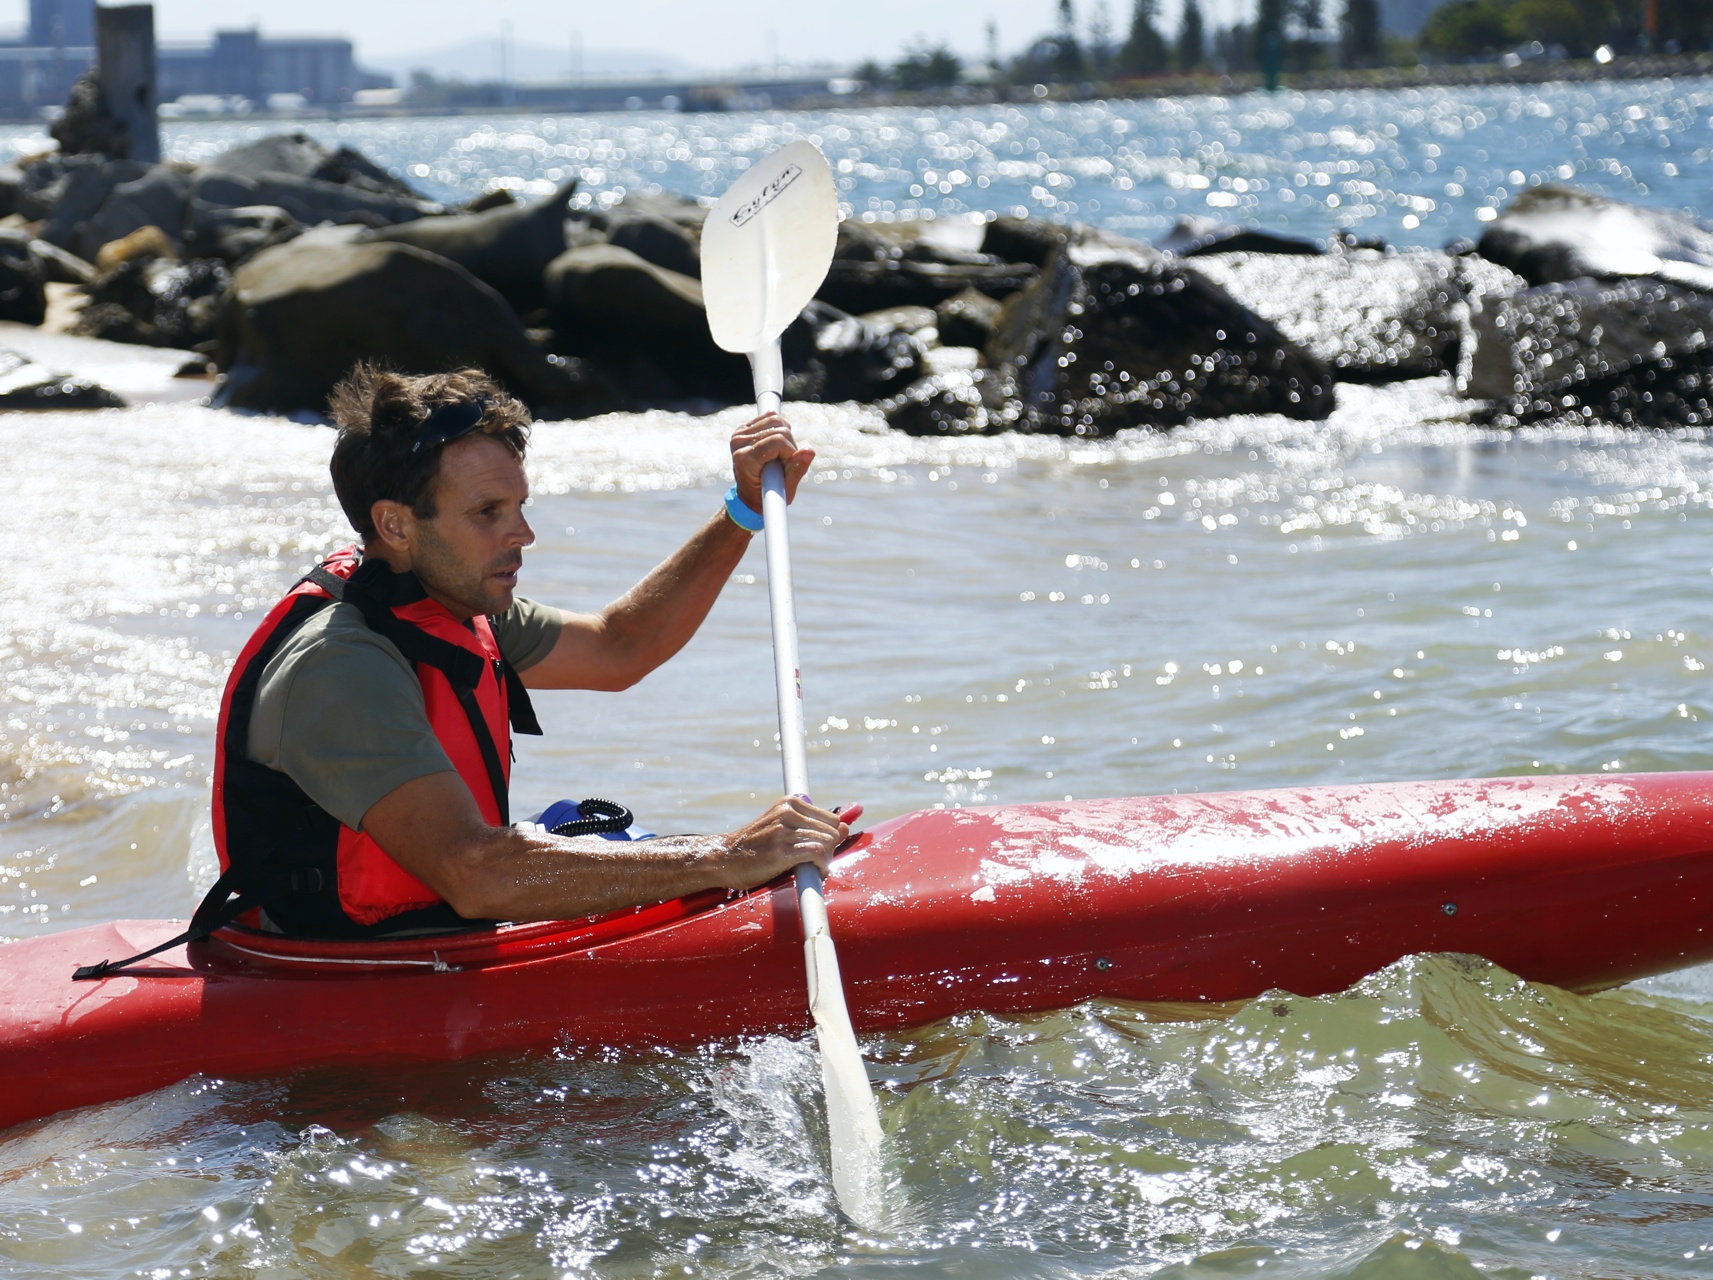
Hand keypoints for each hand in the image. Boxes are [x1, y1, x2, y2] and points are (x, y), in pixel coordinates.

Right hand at [716, 796, 846, 887]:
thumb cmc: (756, 846)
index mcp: (790, 803)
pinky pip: (816, 853)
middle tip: (817, 864)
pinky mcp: (779, 851)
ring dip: (826, 861)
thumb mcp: (783, 828)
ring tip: (814, 869)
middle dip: (830, 851)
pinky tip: (815, 872)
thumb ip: (814, 826)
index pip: (832, 820)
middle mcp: (787, 812)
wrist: (724, 859)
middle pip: (832, 832)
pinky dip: (822, 865)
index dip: (830, 838)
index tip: (819, 851)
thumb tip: (846, 826)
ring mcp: (782, 831)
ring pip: (826, 842)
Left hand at [731, 413, 814, 513]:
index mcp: (745, 459)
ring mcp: (739, 434)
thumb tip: (809, 451)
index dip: (790, 452)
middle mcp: (738, 443)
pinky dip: (778, 428)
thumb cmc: (767, 495)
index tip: (785, 466)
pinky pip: (769, 417)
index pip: (778, 440)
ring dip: (784, 435)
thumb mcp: (786, 489)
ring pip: (775, 419)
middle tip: (782, 461)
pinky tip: (774, 444)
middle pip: (779, 428)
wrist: (750, 494)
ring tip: (779, 454)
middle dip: (788, 445)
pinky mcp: (743, 428)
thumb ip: (797, 469)